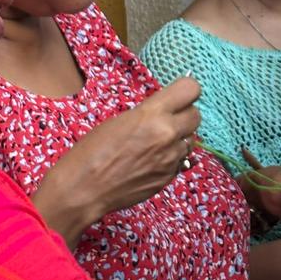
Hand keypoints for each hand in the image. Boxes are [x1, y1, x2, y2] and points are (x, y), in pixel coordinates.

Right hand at [32, 76, 201, 242]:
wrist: (84, 190)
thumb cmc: (91, 152)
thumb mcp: (121, 120)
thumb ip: (149, 113)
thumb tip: (167, 109)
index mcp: (152, 115)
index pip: (191, 89)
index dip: (186, 91)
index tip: (177, 95)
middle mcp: (167, 135)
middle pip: (196, 115)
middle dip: (184, 115)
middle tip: (168, 119)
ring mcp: (171, 158)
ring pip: (191, 140)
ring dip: (180, 138)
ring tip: (157, 142)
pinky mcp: (169, 177)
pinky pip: (182, 160)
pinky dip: (172, 157)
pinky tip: (153, 160)